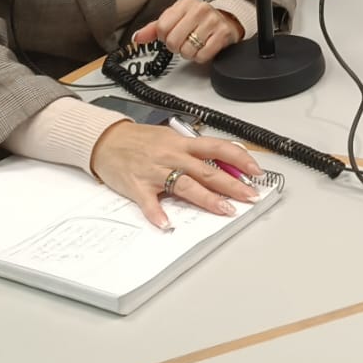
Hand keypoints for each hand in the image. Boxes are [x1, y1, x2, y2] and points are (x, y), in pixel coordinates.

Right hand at [89, 121, 260, 229]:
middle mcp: (172, 155)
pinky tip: (167, 224)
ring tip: (225, 209)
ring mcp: (155, 171)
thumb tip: (222, 164)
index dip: (240, 159)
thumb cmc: (140, 141)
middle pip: (208, 170)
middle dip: (232, 184)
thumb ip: (194, 151)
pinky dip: (158, 213)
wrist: (106, 140)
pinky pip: (149, 202)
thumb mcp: (171, 139)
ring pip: (186, 184)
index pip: (218, 148)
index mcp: (183, 143)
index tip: (256, 171)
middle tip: (250, 196)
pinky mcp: (138, 186)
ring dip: (207, 198)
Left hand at [132, 0, 244, 64]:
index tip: (170, 36)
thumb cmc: (199, 21)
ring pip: (187, 50)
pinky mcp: (223, 34)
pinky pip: (202, 55)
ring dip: (189, 53)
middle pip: (173, 41)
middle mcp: (200, 10)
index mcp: (185, 4)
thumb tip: (137, 37)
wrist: (227, 20)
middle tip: (183, 42)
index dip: (164, 37)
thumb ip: (155, 28)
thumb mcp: (176, 19)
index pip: (162, 27)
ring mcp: (212, 21)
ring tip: (195, 44)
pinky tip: (204, 47)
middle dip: (176, 47)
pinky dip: (201, 57)